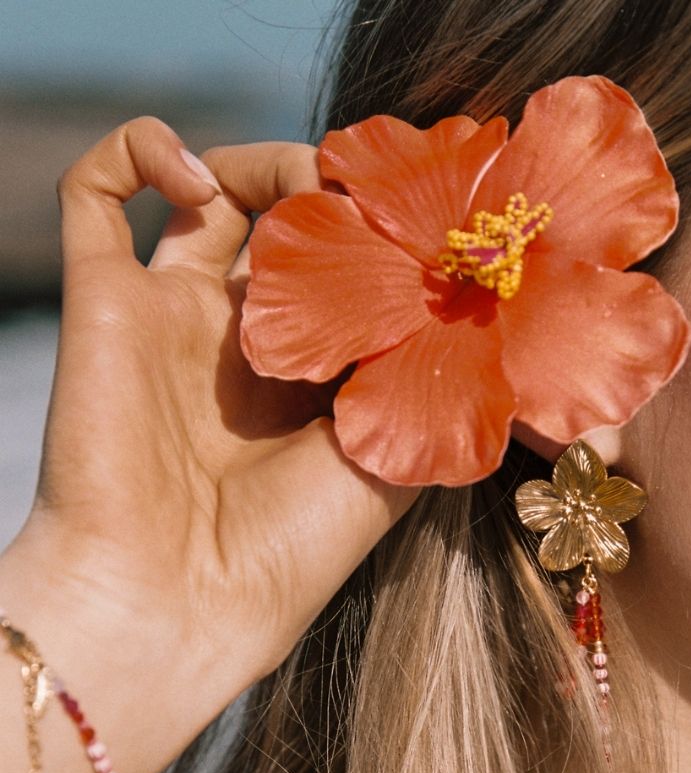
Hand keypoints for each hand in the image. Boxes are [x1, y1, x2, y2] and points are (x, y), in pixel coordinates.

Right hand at [10, 116, 417, 721]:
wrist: (177, 603)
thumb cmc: (290, 554)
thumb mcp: (396, 469)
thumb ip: (434, 388)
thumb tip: (493, 315)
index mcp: (315, 386)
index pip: (354, 279)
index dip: (391, 237)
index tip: (438, 216)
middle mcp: (247, 346)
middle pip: (291, 227)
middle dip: (338, 195)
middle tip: (379, 195)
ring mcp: (173, 317)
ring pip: (210, 193)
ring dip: (262, 162)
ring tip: (307, 183)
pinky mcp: (104, 298)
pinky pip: (95, 189)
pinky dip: (141, 148)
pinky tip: (198, 179)